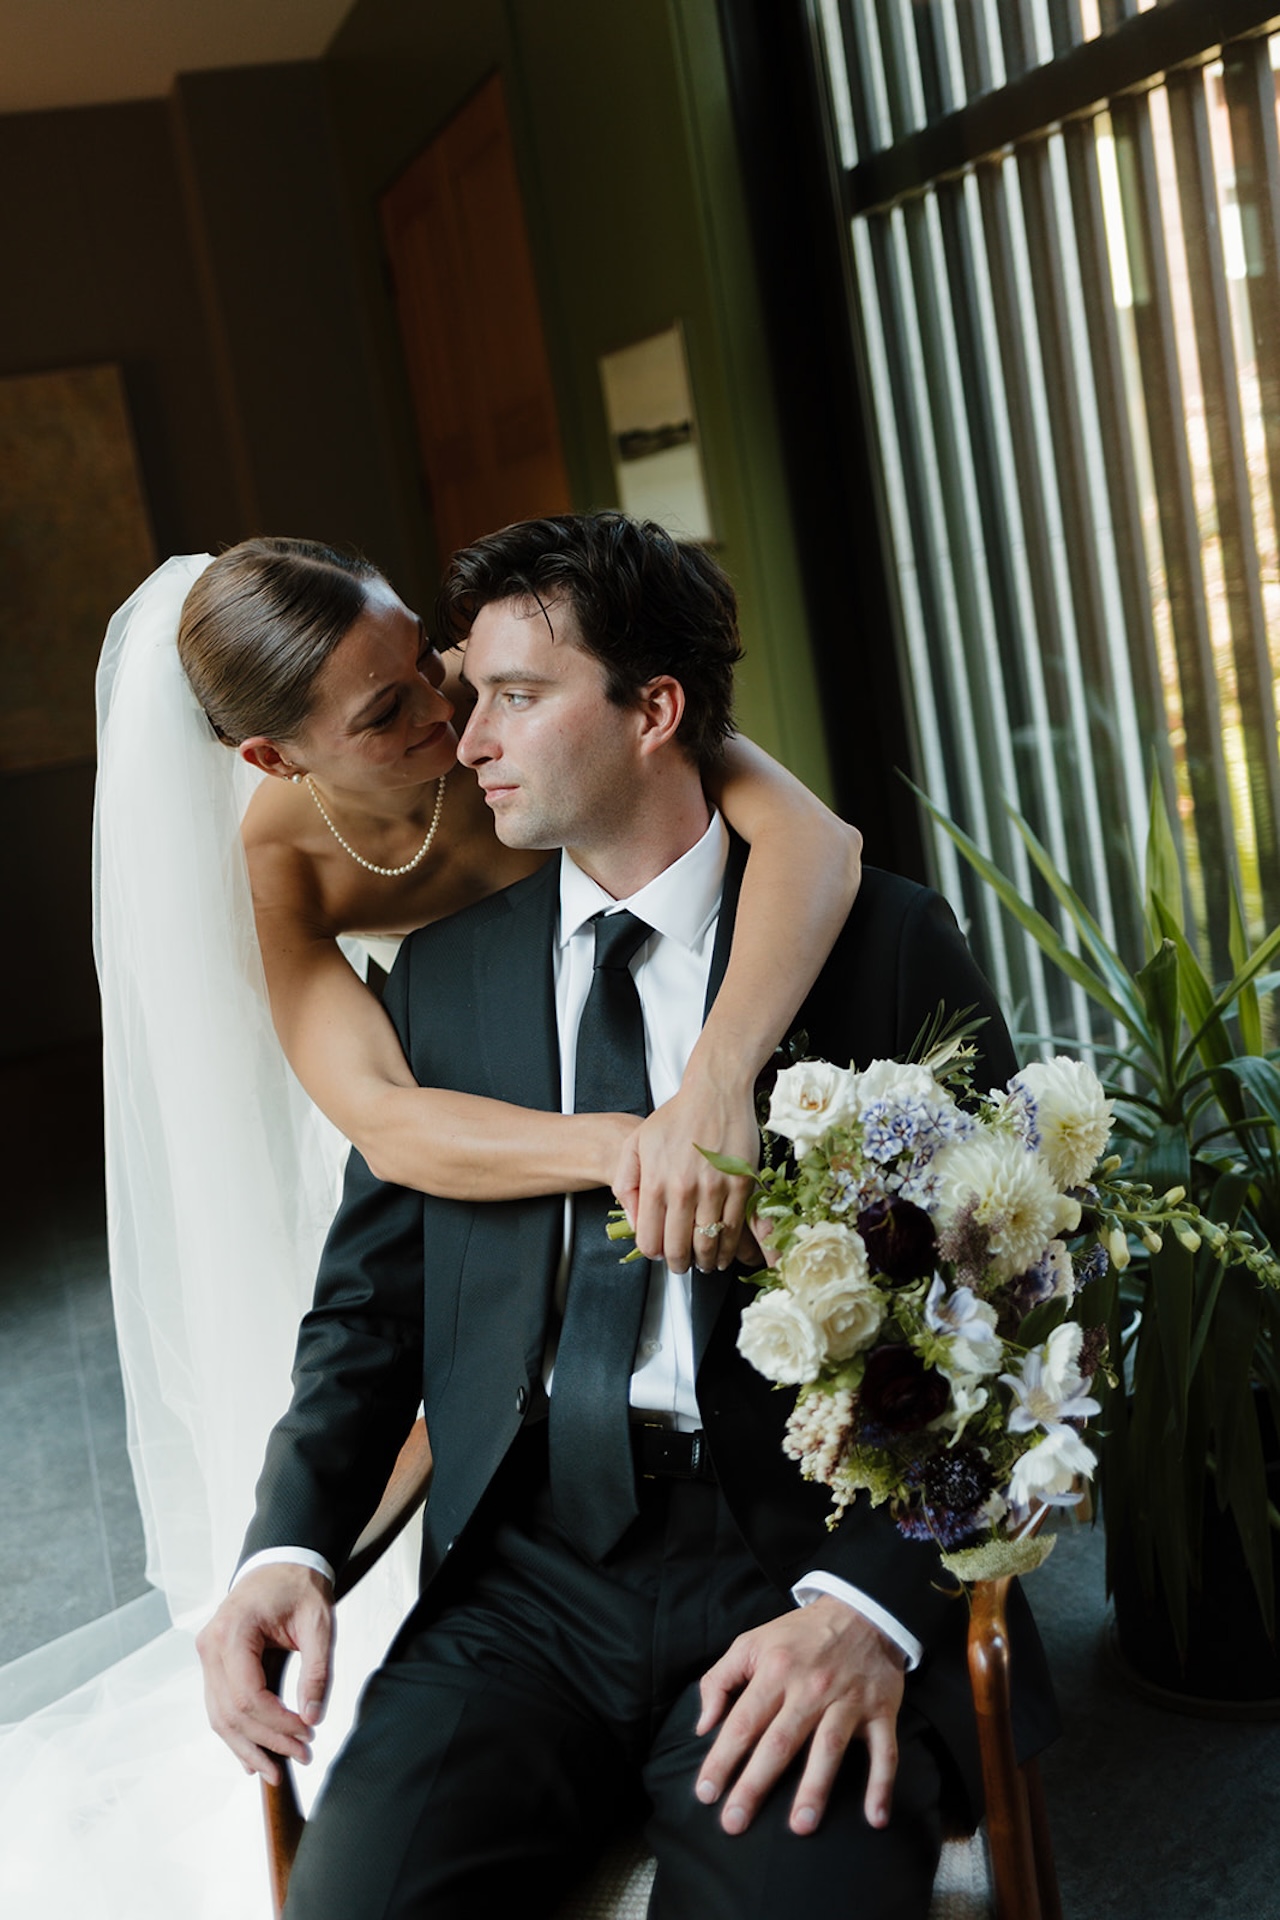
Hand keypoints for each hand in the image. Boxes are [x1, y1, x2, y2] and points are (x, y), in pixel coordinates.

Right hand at [196, 1563, 334, 1783]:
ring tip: (277, 1770)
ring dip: (249, 1747)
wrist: (281, 1561)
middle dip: (266, 1742)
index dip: (277, 1723)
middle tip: (302, 1757)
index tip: (307, 1735)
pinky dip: (237, 1734)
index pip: (248, 1696)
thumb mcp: (319, 1623)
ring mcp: (207, 1655)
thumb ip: (317, 1671)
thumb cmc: (299, 1586)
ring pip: (219, 1717)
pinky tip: (253, 1757)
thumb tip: (313, 1717)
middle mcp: (210, 1646)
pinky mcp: (213, 1663)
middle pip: (230, 1713)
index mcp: (233, 1631)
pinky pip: (220, 1706)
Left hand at [613, 1070, 759, 1273]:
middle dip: (679, 1264)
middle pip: (679, 1248)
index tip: (659, 1253)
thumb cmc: (676, 1116)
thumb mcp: (635, 1144)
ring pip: (708, 1243)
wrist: (714, 1091)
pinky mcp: (741, 1184)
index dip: (654, 1254)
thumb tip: (634, 1222)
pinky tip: (724, 1253)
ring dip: (706, 1261)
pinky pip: (734, 1228)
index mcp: (655, 1182)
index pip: (650, 1239)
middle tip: (682, 1266)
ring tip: (704, 1263)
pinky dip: (729, 1248)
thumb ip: (627, 1184)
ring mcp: (714, 1188)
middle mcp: (683, 1189)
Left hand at [694, 1597, 904, 1836]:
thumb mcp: (751, 1643)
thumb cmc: (798, 1636)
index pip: (743, 1722)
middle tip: (735, 1822)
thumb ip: (719, 1680)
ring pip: (829, 1748)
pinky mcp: (881, 1710)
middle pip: (780, 1742)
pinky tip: (875, 1819)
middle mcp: (811, 1688)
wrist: (861, 1611)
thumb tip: (703, 1726)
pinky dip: (881, 1784)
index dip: (722, 1759)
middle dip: (755, 1784)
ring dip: (815, 1788)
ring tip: (800, 1826)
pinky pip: (884, 1751)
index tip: (705, 1794)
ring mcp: (848, 1700)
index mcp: (775, 1671)